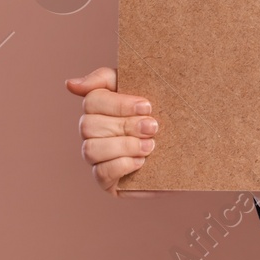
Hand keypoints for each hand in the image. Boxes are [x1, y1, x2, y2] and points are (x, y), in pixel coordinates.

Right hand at [66, 66, 160, 198]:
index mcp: (100, 107)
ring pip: (90, 149)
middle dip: (125, 125)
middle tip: (153, 127)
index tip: (147, 106)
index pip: (92, 100)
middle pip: (89, 125)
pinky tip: (141, 162)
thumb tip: (70, 84)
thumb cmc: (164, 113)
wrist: (189, 149)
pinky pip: (101, 173)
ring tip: (150, 145)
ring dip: (124, 145)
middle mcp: (93, 132)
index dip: (119, 104)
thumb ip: (107, 79)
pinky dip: (122, 165)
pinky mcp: (105, 181)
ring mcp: (96, 157)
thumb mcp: (144, 86)